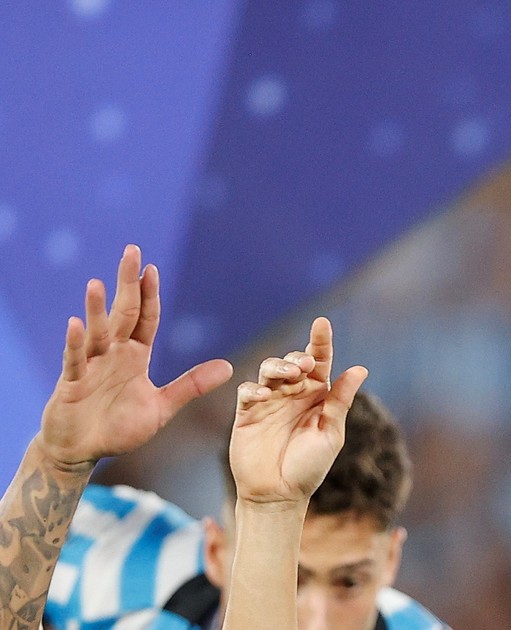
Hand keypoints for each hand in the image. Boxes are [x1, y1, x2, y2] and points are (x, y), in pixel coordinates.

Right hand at [36, 245, 232, 471]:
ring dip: (97, 309)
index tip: (153, 268)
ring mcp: (90, 367)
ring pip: (96, 332)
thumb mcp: (162, 407)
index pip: (145, 319)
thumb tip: (229, 367)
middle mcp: (112, 355)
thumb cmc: (119, 428)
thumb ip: (191, 386)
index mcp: (135, 357)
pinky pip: (74, 360)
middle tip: (131, 251)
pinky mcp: (71, 384)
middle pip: (122, 314)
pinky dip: (74, 342)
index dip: (149, 295)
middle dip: (127, 284)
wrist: (82, 451)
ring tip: (99, 283)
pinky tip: (75, 323)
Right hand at [229, 317, 367, 506]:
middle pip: (293, 360)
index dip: (320, 341)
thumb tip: (360, 368)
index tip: (322, 322)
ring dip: (278, 366)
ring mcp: (269, 402)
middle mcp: (293, 394)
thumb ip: (340, 401)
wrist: (278, 495)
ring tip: (290, 374)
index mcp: (317, 396)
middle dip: (298, 357)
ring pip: (269, 369)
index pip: (319, 361)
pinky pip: (247, 392)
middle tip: (305, 367)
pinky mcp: (247, 414)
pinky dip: (254, 389)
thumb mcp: (330, 433)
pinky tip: (263, 396)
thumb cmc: (308, 467)